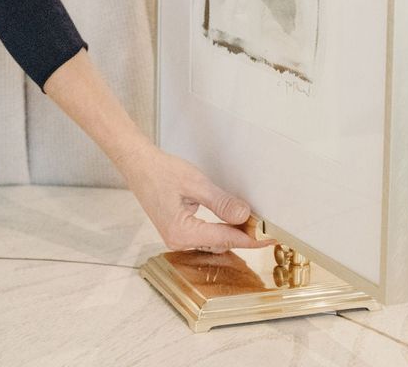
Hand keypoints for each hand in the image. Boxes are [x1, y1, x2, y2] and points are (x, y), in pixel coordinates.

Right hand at [117, 143, 272, 252]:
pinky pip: (203, 236)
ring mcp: (175, 239)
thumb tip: (244, 216)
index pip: (225, 239)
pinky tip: (230, 222)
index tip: (269, 237)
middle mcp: (178, 242)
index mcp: (182, 233)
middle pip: (220, 243)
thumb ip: (221, 202)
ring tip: (252, 224)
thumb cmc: (161, 170)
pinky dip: (219, 230)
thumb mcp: (195, 183)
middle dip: (243, 236)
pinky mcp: (176, 232)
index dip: (250, 238)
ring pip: (213, 242)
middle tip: (265, 227)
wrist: (138, 164)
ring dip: (232, 233)